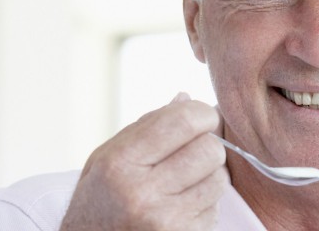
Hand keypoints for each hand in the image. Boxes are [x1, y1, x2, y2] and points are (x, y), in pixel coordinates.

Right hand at [61, 93, 227, 229]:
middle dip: (209, 145)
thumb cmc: (99, 200)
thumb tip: (186, 98)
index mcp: (120, 162)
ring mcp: (163, 220)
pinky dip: (205, 204)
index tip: (204, 118)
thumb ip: (146, 126)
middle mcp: (141, 192)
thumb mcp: (107, 158)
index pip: (182, 121)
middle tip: (195, 151)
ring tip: (186, 182)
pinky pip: (215, 209)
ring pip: (219, 180)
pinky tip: (181, 206)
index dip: (203, 113)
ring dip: (210, 176)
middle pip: (209, 149)